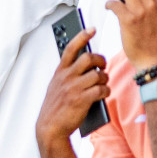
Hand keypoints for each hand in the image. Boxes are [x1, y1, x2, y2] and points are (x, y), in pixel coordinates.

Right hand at [35, 27, 109, 144]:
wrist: (50, 128)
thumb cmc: (55, 107)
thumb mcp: (56, 86)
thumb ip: (67, 74)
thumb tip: (86, 64)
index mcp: (60, 72)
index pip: (71, 48)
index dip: (82, 36)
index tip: (92, 28)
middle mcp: (66, 77)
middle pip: (89, 58)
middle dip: (100, 60)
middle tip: (102, 65)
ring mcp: (74, 88)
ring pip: (98, 75)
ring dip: (104, 78)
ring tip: (103, 83)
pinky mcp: (81, 100)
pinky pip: (101, 90)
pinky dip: (106, 91)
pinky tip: (104, 94)